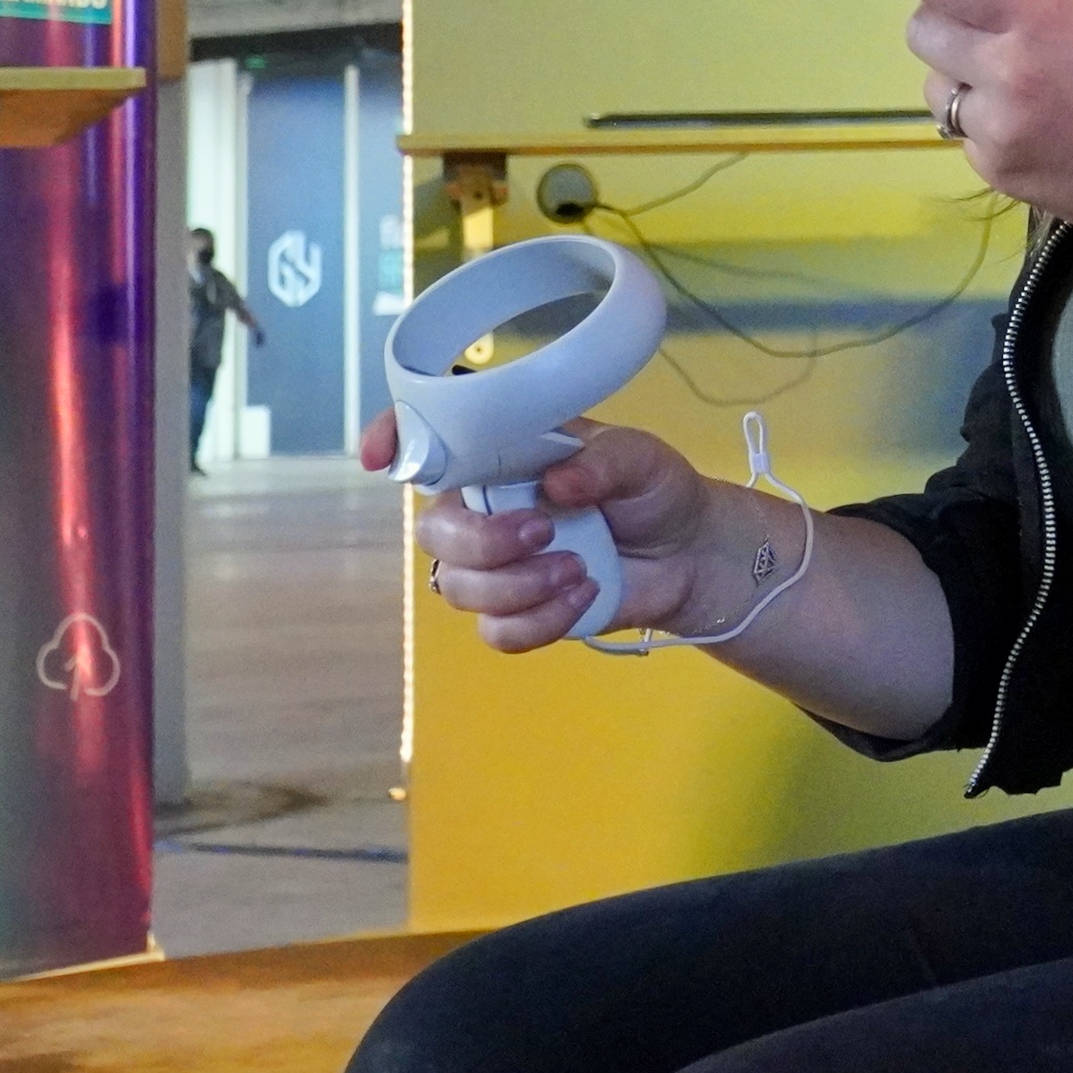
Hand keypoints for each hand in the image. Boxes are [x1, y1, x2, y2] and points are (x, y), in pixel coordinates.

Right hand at [360, 404, 748, 652]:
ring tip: (579, 568)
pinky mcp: (519, 612)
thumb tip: (557, 482)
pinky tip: (583, 595)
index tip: (381, 456)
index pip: (430, 442)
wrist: (690, 553)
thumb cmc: (654, 490)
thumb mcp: (640, 457)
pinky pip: (495, 631)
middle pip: (433, 533)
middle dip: (482, 541)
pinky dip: (539, 620)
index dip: (395, 442)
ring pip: (458, 588)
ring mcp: (498, 566)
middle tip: (544, 532)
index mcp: (504, 457)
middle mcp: (486, 509)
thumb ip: (602, 460)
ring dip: (518, 584)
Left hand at [848, 0, 1072, 248]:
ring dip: (959, 75)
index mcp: (1033, 19)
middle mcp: (1001, 72)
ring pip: (935, 87)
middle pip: (922, 33)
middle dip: (939, 20)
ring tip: (1008, 83)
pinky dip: (983, 122)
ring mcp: (993, 128)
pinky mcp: (994, 171)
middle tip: (977, 25)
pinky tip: (1028, 124)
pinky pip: (963, 133)